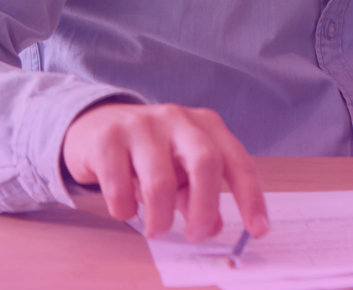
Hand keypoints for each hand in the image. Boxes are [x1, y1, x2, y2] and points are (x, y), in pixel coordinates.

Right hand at [61, 101, 267, 242]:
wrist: (93, 126)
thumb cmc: (146, 153)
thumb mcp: (179, 170)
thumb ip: (198, 194)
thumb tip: (216, 225)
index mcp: (205, 125)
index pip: (237, 161)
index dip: (251, 196)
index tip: (258, 229)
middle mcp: (178, 119)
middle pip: (205, 162)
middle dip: (205, 207)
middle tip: (196, 234)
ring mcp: (142, 124)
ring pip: (160, 181)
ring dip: (160, 217)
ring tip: (157, 230)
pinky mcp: (107, 138)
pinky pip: (120, 186)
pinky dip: (125, 210)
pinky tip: (125, 209)